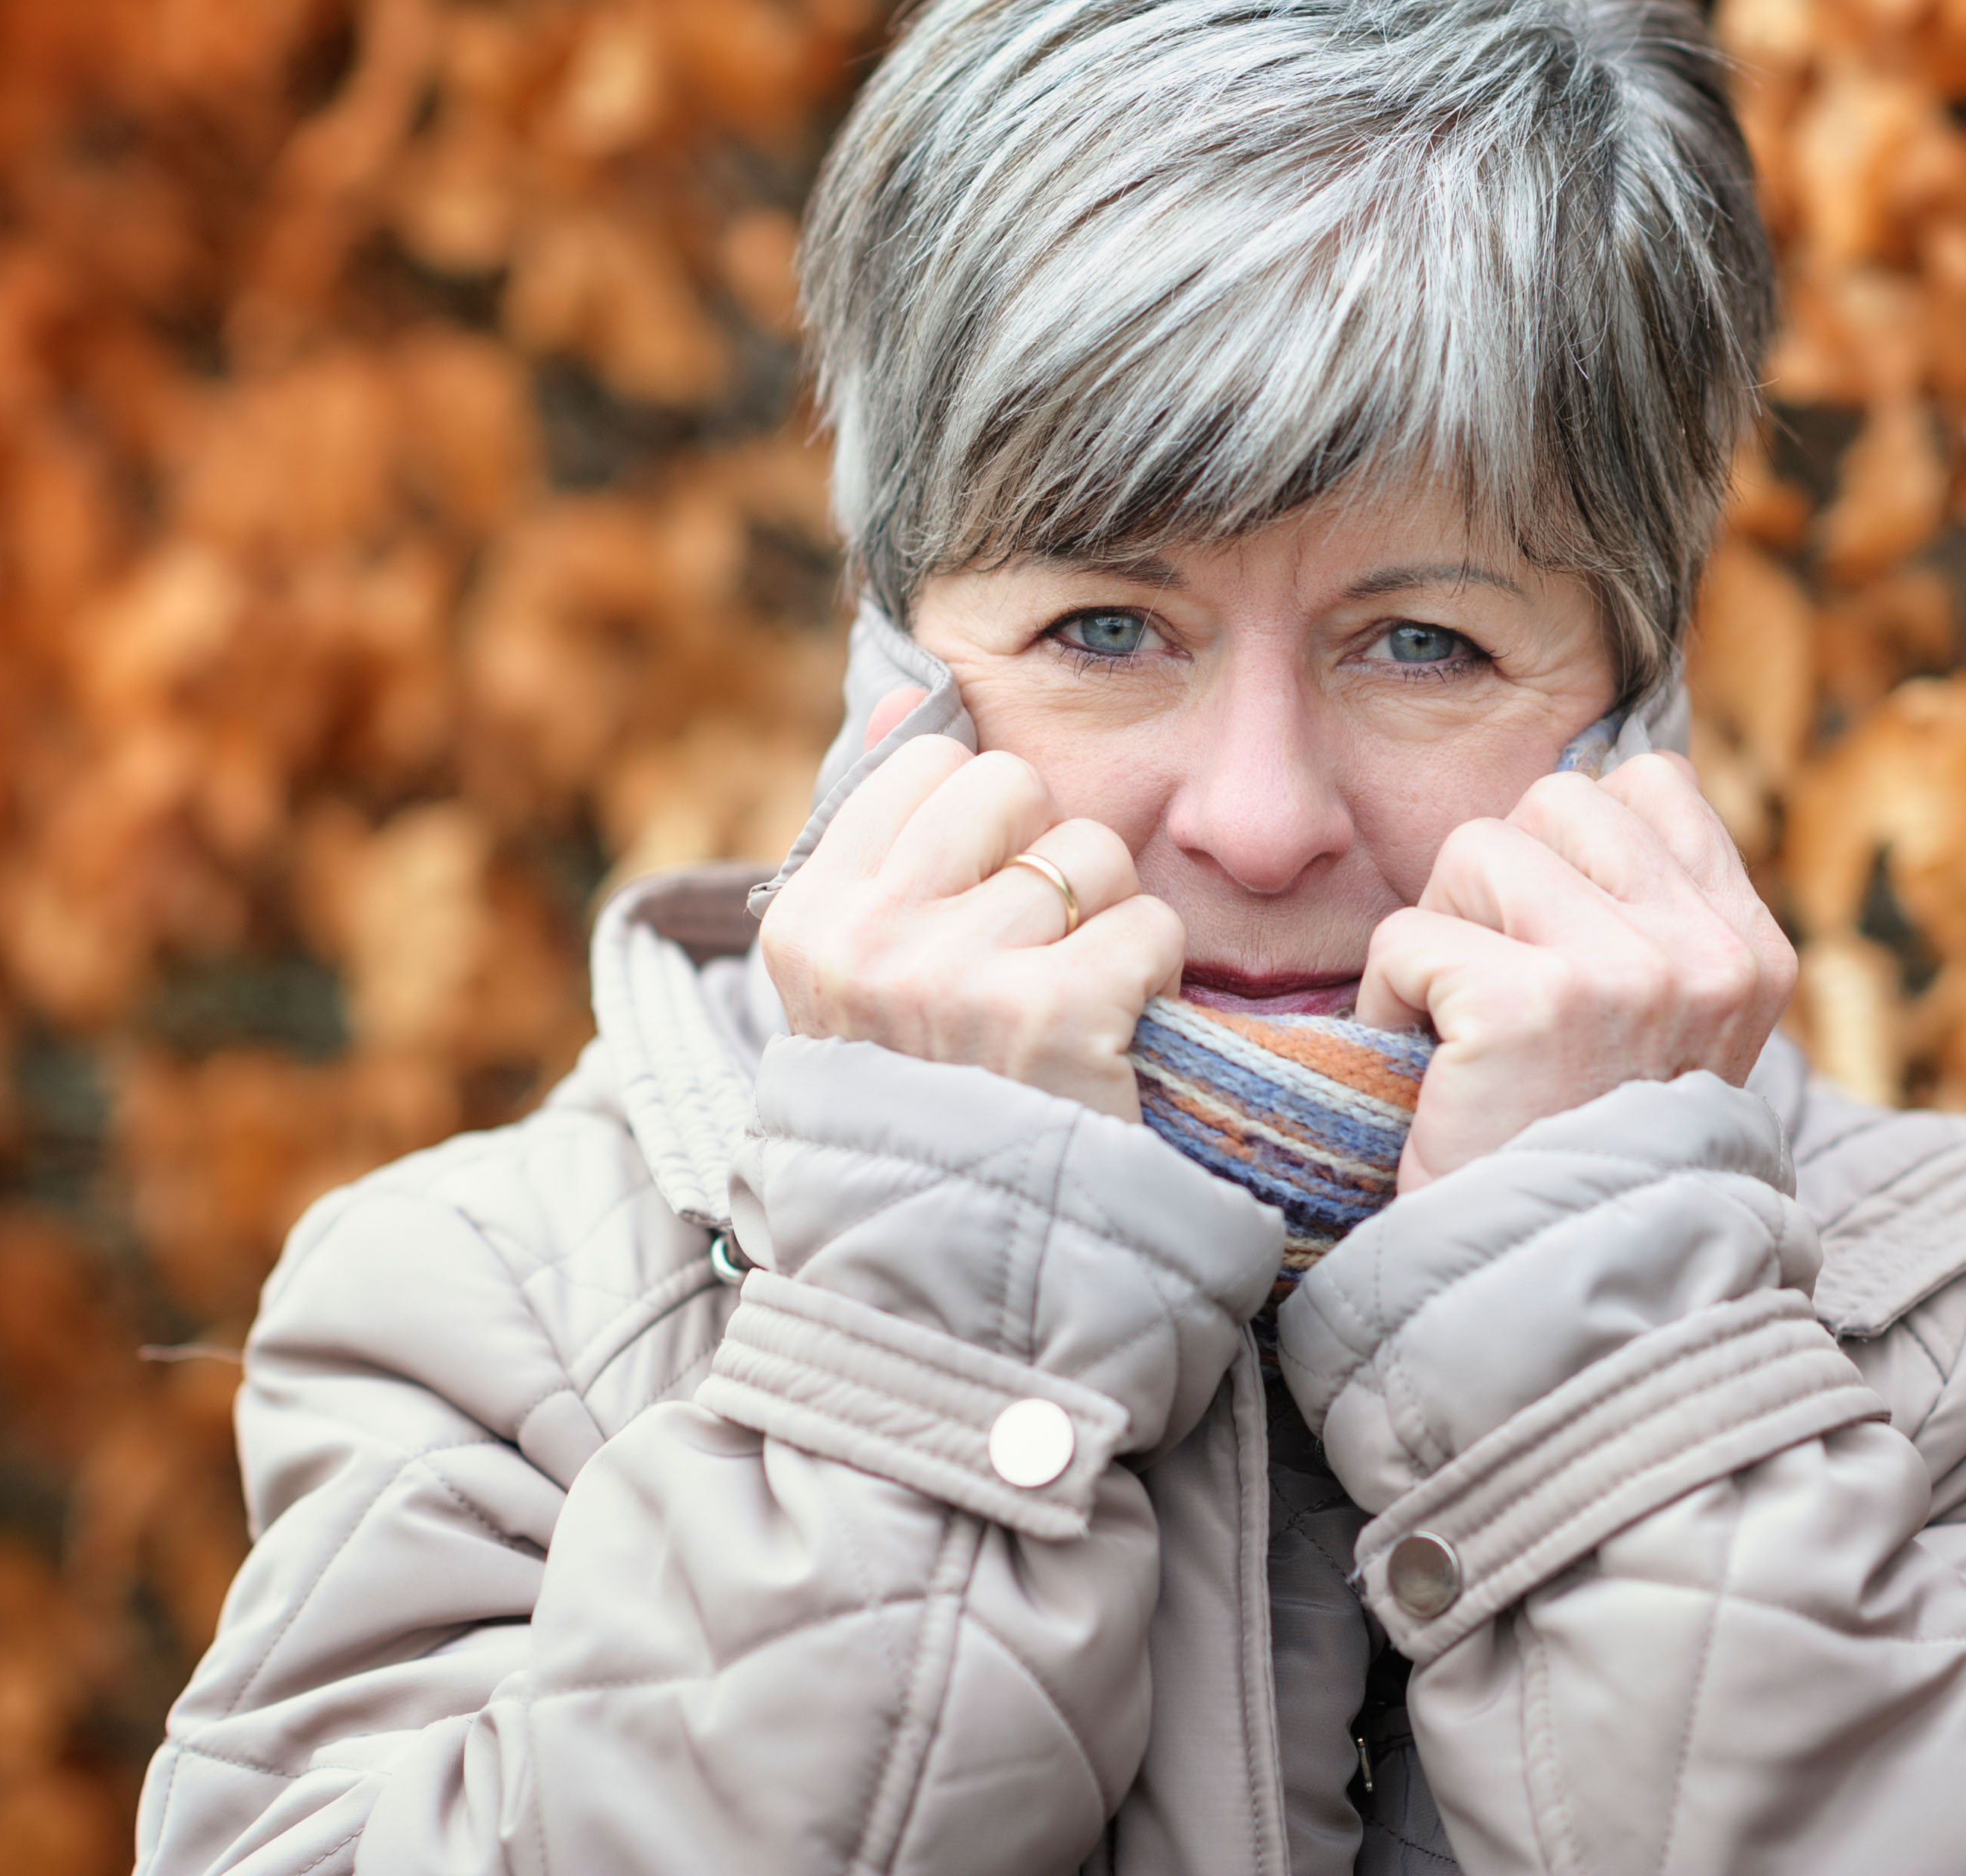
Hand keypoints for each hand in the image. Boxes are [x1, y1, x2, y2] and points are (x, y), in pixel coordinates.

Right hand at [760, 690, 1183, 1119]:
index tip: (977, 909)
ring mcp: (954, 975)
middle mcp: (867, 940)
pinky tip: (1113, 1038)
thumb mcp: (865, 976)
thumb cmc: (932, 1100)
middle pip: (1015, 786)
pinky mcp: (1053, 1013)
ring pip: (1095, 854)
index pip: (928, 763)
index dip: (984, 825)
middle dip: (1050, 859)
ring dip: (1109, 927)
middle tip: (1036, 957)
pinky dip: (1155, 979)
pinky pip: (1149, 923)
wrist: (973, 1267)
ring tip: (1070, 1009)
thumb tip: (911, 698)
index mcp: (810, 919)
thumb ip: (882, 833)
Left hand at [1357, 752, 1796, 1191]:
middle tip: (1497, 1004)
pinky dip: (1389, 1001)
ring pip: (1476, 848)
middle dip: (1495, 888)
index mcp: (1751, 953)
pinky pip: (1409, 934)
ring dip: (1439, 939)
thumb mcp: (1660, 1035)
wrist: (1548, 1307)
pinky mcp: (1534, 1003)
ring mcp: (1629, 973)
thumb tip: (1571, 790)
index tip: (1552, 949)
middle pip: (1554, 801)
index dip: (1568, 850)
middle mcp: (1709, 954)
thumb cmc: (1578, 1164)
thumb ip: (1644, 918)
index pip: (1650, 785)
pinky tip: (1431, 1078)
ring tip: (1463, 1041)